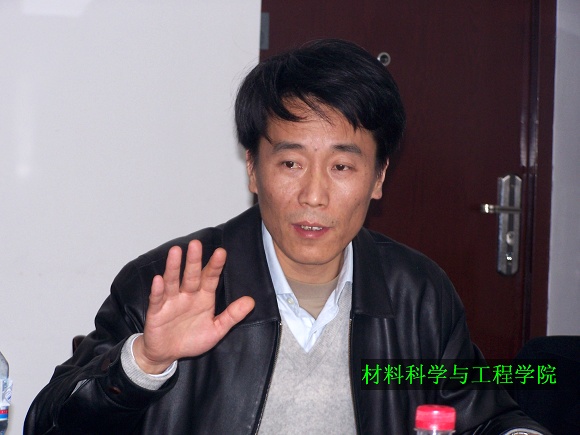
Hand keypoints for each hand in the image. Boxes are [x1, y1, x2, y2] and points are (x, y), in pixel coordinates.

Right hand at [133, 240, 254, 373]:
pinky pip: (157, 299)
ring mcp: (171, 301)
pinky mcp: (156, 311)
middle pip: (191, 275)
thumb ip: (232, 315)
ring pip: (173, 281)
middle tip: (196, 244)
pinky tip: (159, 279)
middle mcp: (187, 295)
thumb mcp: (216, 330)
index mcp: (203, 297)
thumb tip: (251, 301)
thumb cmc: (192, 339)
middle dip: (193, 260)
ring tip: (175, 251)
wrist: (167, 353)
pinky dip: (158, 289)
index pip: (210, 278)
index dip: (215, 266)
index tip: (221, 252)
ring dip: (173, 267)